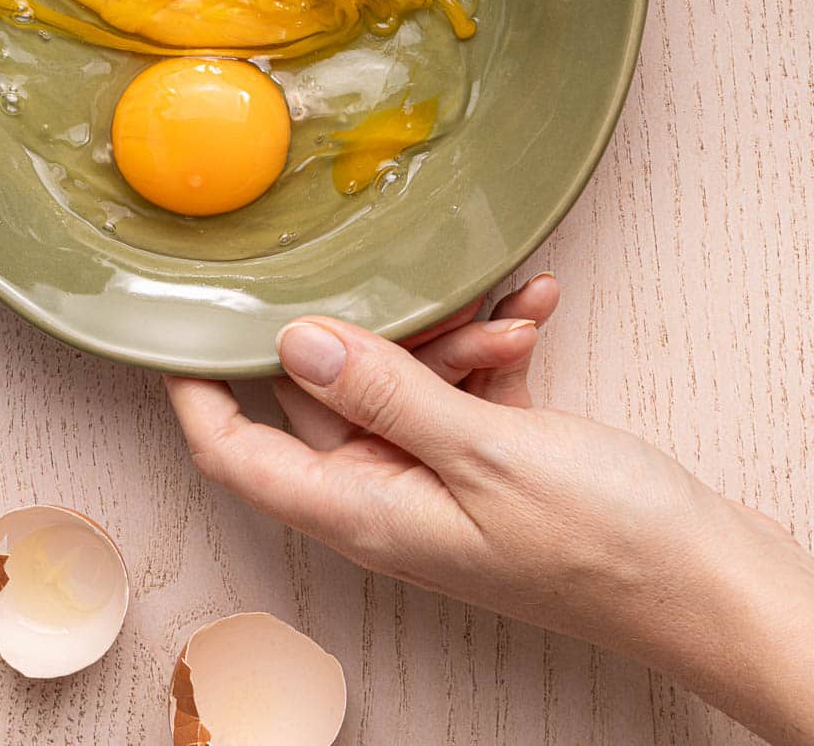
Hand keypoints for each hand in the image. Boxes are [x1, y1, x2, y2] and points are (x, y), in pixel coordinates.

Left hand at [168, 281, 813, 745]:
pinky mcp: (485, 456)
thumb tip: (294, 342)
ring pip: (401, 376)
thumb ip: (386, 391)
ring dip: (455, 336)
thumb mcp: (484, 452)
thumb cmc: (601, 541)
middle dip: (381, 332)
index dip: (195, 386)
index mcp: (361, 508)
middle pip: (326, 390)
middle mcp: (385, 493)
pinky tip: (534, 311)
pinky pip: (461, 384)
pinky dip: (492, 345)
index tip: (174, 314)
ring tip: (514, 318)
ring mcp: (434, 475)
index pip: (235, 448)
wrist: (706, 580)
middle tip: (437, 300)